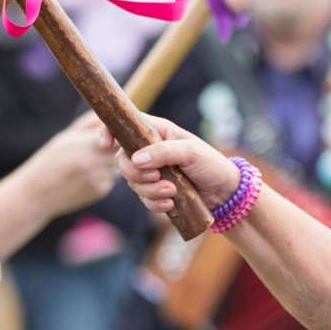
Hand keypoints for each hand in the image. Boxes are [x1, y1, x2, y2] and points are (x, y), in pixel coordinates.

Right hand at [23, 114, 118, 218]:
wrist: (36, 194)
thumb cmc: (49, 160)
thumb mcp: (66, 136)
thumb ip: (90, 124)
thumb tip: (113, 114)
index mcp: (87, 145)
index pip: (118, 133)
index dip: (117, 132)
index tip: (108, 134)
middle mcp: (97, 162)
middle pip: (120, 148)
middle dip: (114, 145)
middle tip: (99, 145)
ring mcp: (101, 177)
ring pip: (115, 162)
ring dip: (106, 160)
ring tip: (81, 164)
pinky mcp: (102, 189)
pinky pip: (109, 176)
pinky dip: (101, 174)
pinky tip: (81, 178)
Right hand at [115, 116, 239, 214]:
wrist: (225, 192)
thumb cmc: (211, 164)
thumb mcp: (191, 152)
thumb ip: (164, 152)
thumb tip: (137, 159)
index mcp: (156, 131)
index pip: (125, 125)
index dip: (109, 131)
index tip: (105, 145)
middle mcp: (150, 149)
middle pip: (123, 160)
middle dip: (136, 173)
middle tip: (156, 178)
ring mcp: (152, 171)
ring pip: (133, 182)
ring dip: (149, 191)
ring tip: (172, 193)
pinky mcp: (156, 190)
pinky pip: (143, 198)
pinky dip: (154, 203)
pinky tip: (170, 204)